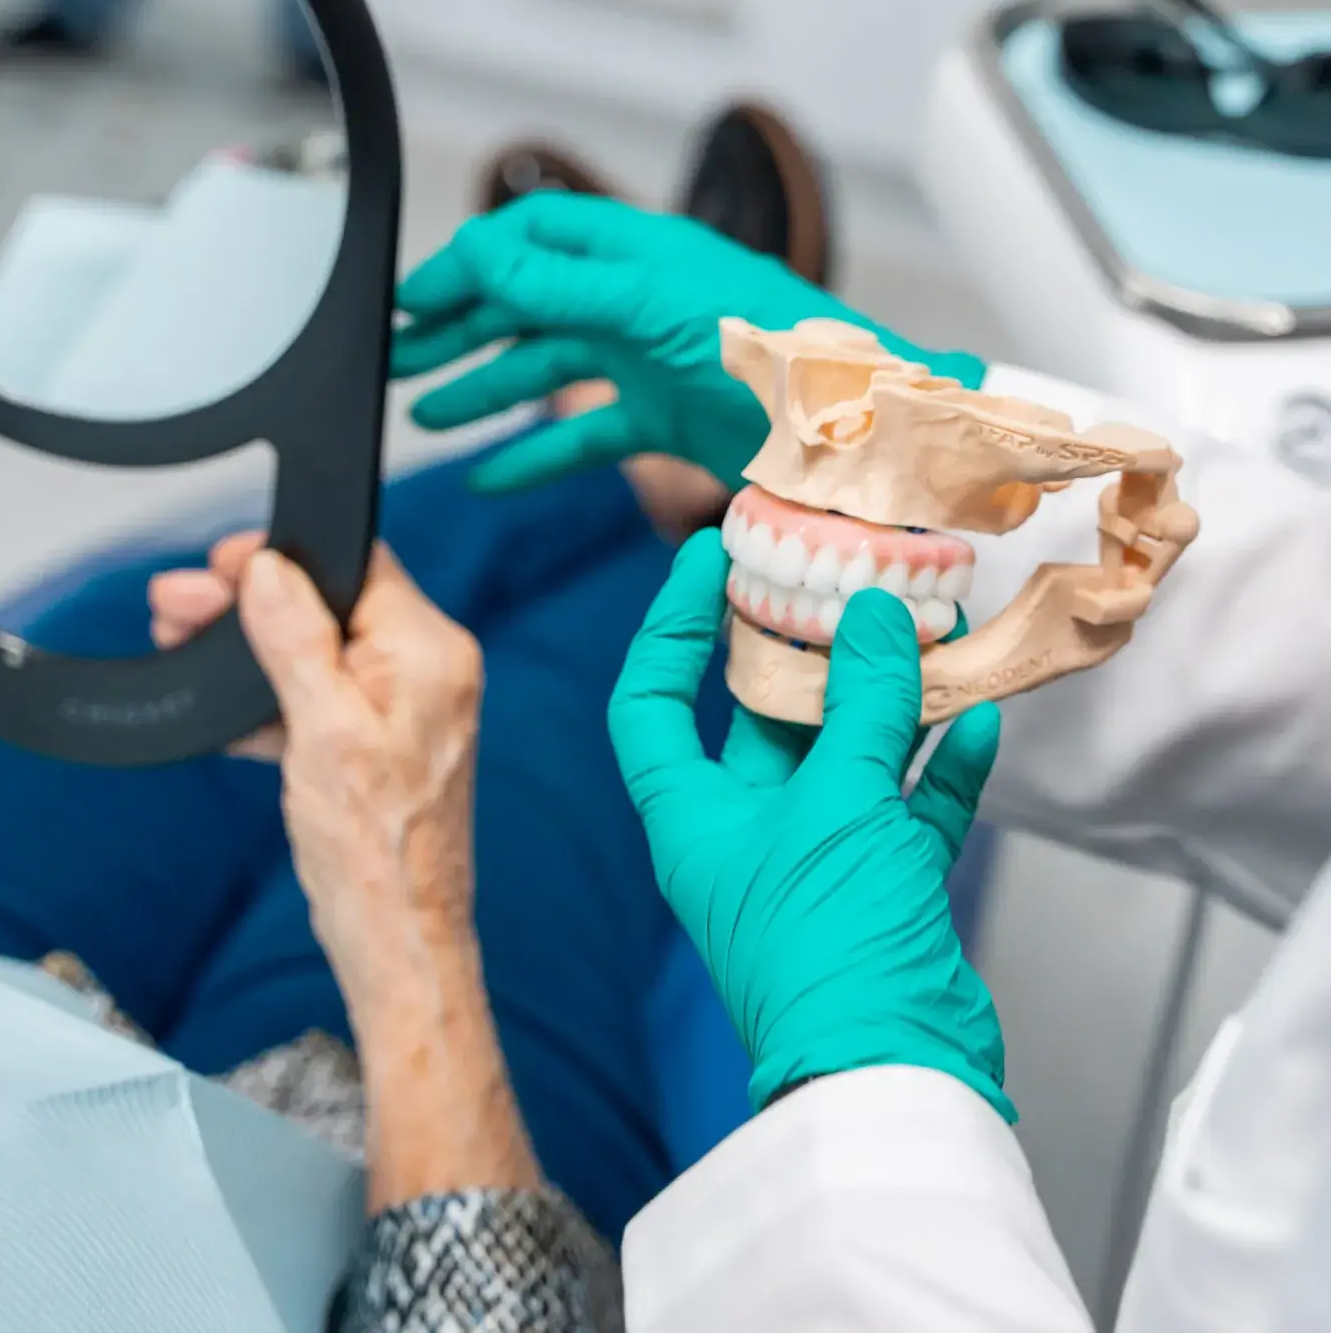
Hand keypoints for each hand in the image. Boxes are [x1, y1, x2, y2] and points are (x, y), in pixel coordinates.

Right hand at [164, 538, 539, 1206]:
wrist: (397, 940)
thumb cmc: (377, 853)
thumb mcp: (322, 732)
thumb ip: (296, 641)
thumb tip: (269, 570)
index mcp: (430, 652)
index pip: (358, 565)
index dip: (288, 557)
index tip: (225, 561)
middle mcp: (426, 669)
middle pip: (330, 603)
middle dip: (250, 602)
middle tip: (178, 603)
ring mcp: (403, 706)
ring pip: (317, 650)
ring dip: (250, 648)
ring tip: (180, 638)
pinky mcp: (380, 740)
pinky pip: (320, 696)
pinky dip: (271, 697)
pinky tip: (222, 706)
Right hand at [393, 191, 985, 493]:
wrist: (861, 433)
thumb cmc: (782, 350)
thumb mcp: (658, 305)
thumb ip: (563, 283)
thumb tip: (478, 255)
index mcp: (633, 255)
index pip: (528, 241)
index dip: (464, 265)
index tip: (406, 301)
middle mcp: (633, 303)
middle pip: (522, 307)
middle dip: (455, 330)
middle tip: (393, 359)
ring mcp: (645, 363)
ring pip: (543, 372)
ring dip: (480, 390)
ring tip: (423, 416)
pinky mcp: (662, 423)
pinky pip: (581, 438)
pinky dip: (533, 458)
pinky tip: (490, 475)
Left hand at [609, 528, 1012, 1119]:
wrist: (895, 1078)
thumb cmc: (832, 943)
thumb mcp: (839, 806)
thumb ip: (862, 708)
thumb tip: (872, 615)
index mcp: (694, 817)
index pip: (652, 700)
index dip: (670, 623)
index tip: (709, 557)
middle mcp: (746, 834)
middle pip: (760, 717)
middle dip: (804, 649)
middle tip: (842, 577)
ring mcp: (817, 862)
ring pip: (847, 756)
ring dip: (888, 699)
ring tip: (928, 629)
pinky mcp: (883, 891)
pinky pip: (908, 808)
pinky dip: (941, 765)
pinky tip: (982, 718)